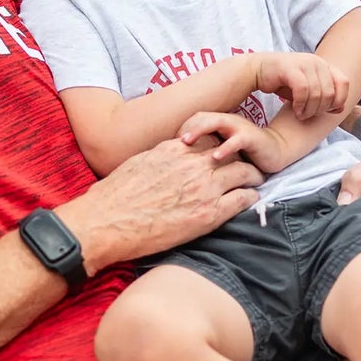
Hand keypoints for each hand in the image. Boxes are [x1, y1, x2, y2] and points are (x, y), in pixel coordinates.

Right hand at [59, 137, 263, 272]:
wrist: (106, 222)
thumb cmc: (114, 197)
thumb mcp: (137, 164)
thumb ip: (160, 156)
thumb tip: (169, 155)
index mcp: (174, 150)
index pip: (209, 137)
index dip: (220, 144)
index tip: (223, 152)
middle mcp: (192, 165)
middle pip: (231, 151)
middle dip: (241, 157)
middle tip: (246, 165)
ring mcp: (203, 189)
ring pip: (243, 172)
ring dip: (251, 175)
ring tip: (254, 180)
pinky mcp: (208, 215)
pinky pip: (241, 199)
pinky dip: (249, 197)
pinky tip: (251, 198)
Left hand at [178, 110, 289, 173]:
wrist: (275, 152)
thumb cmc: (245, 154)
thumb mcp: (221, 150)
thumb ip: (204, 149)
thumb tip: (178, 159)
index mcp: (217, 123)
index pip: (192, 119)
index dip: (179, 129)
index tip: (165, 145)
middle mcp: (226, 122)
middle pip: (200, 117)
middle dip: (184, 126)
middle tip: (171, 141)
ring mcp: (238, 128)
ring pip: (216, 122)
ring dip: (199, 131)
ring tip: (186, 142)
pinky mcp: (251, 138)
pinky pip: (236, 140)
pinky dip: (225, 147)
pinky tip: (215, 157)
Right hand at [254, 52, 348, 118]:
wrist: (257, 70)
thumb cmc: (283, 82)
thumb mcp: (307, 89)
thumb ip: (323, 96)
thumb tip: (340, 108)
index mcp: (323, 65)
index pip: (344, 83)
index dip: (339, 100)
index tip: (327, 111)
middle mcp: (316, 61)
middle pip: (330, 92)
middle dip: (320, 109)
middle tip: (308, 115)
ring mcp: (304, 63)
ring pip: (317, 93)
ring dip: (310, 109)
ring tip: (301, 114)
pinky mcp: (290, 68)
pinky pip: (303, 90)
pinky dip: (301, 104)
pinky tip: (295, 110)